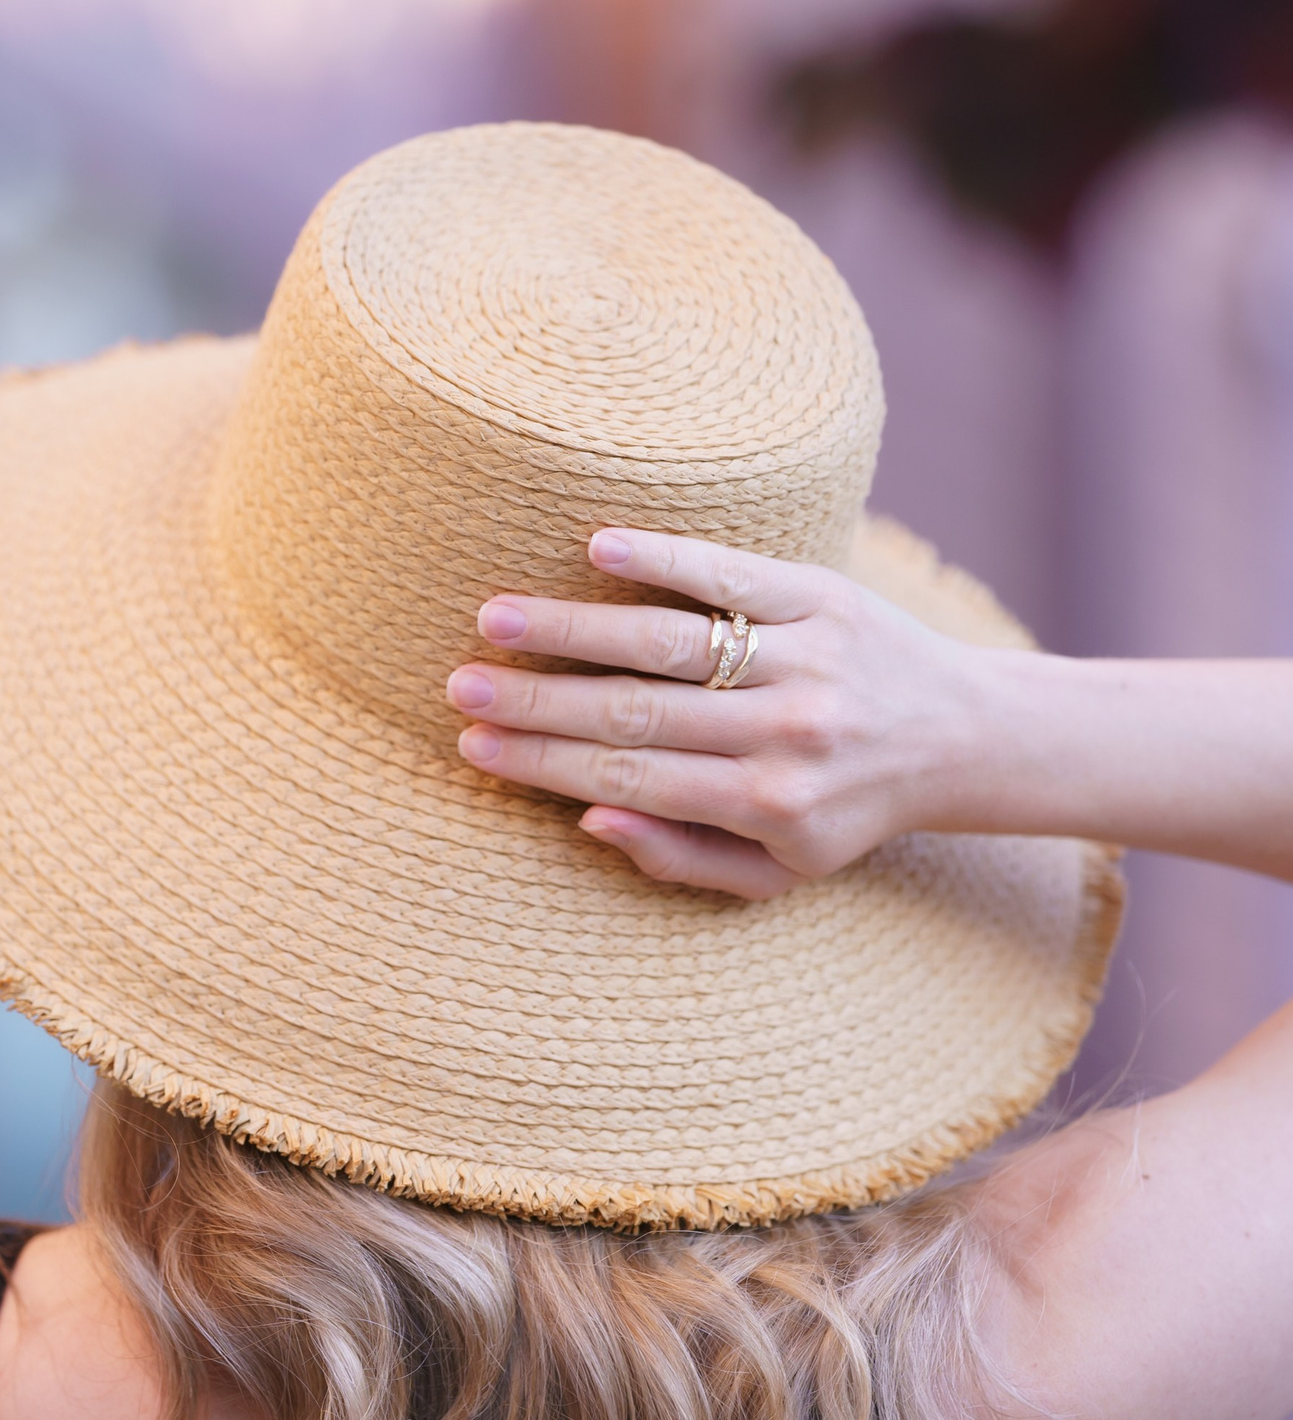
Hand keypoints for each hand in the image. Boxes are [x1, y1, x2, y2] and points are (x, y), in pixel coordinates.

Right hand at [444, 527, 983, 897]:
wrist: (961, 738)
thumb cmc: (844, 810)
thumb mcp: (776, 873)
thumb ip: (681, 859)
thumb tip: (589, 818)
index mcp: (767, 804)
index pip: (630, 777)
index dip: (543, 765)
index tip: (473, 749)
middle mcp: (785, 732)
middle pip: (634, 712)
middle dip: (535, 702)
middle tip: (459, 688)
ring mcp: (805, 658)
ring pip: (669, 641)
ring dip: (573, 629)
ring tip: (495, 619)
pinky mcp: (823, 594)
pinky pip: (733, 572)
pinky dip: (666, 556)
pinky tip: (598, 545)